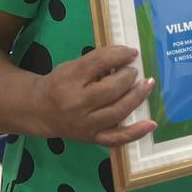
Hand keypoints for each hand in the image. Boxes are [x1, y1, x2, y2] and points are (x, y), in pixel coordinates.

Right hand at [27, 44, 156, 146]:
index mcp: (69, 80)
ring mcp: (85, 124)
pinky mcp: (92, 138)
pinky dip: (136, 132)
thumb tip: (126, 58)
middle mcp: (76, 104)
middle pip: (110, 89)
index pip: (98, 63)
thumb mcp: (71, 67)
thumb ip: (96, 62)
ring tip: (147, 84)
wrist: (40, 111)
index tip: (132, 52)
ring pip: (117, 112)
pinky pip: (117, 138)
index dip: (119, 55)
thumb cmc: (60, 84)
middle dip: (128, 77)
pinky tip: (151, 124)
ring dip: (137, 97)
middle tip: (135, 71)